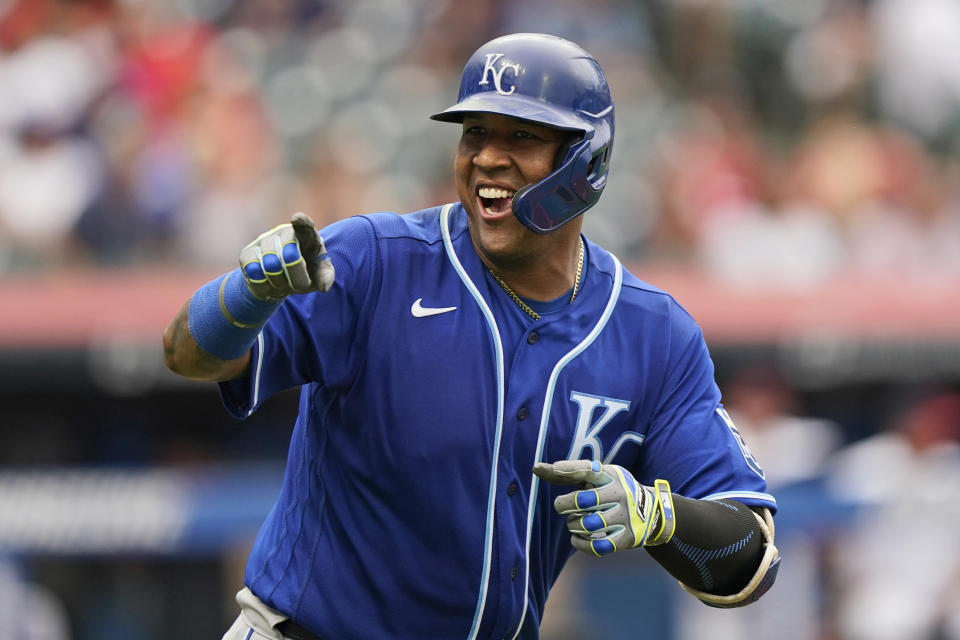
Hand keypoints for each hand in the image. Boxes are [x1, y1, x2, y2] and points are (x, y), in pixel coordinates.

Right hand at [239, 212, 335, 299]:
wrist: (281, 281)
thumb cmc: (306, 273)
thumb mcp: (319, 276)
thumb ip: (325, 278)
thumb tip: (323, 286)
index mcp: (306, 235)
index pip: (304, 225)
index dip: (301, 221)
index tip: (297, 219)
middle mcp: (283, 233)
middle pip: (289, 254)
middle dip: (297, 275)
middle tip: (301, 286)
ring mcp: (263, 241)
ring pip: (269, 265)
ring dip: (280, 283)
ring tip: (285, 285)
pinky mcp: (246, 253)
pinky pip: (252, 272)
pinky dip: (264, 286)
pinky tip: (270, 285)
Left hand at [533, 460, 674, 556]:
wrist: (654, 512)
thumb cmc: (613, 491)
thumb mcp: (599, 478)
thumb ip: (569, 474)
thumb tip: (536, 468)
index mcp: (611, 476)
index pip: (587, 469)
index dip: (567, 469)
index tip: (549, 468)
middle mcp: (619, 494)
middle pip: (581, 501)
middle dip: (563, 505)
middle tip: (561, 507)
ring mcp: (625, 516)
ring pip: (586, 525)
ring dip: (573, 525)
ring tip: (574, 522)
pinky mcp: (627, 537)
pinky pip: (597, 547)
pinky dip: (581, 544)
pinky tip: (576, 539)